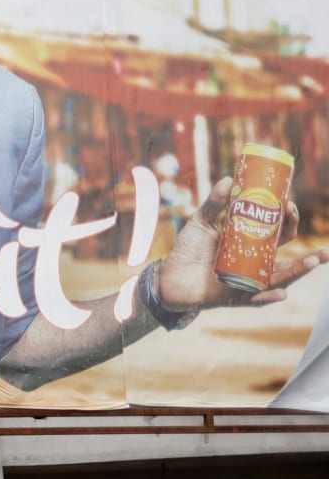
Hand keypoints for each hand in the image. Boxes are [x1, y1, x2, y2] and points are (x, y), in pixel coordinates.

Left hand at [156, 178, 325, 311]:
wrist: (165, 276)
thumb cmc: (186, 250)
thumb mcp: (201, 223)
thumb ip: (214, 203)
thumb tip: (229, 179)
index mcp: (251, 246)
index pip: (279, 234)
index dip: (287, 220)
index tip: (288, 204)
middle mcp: (254, 266)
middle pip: (288, 261)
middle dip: (310, 257)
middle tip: (324, 250)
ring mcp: (246, 283)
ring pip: (278, 280)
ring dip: (297, 272)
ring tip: (313, 262)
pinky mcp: (231, 297)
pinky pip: (254, 299)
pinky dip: (267, 297)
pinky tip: (281, 293)